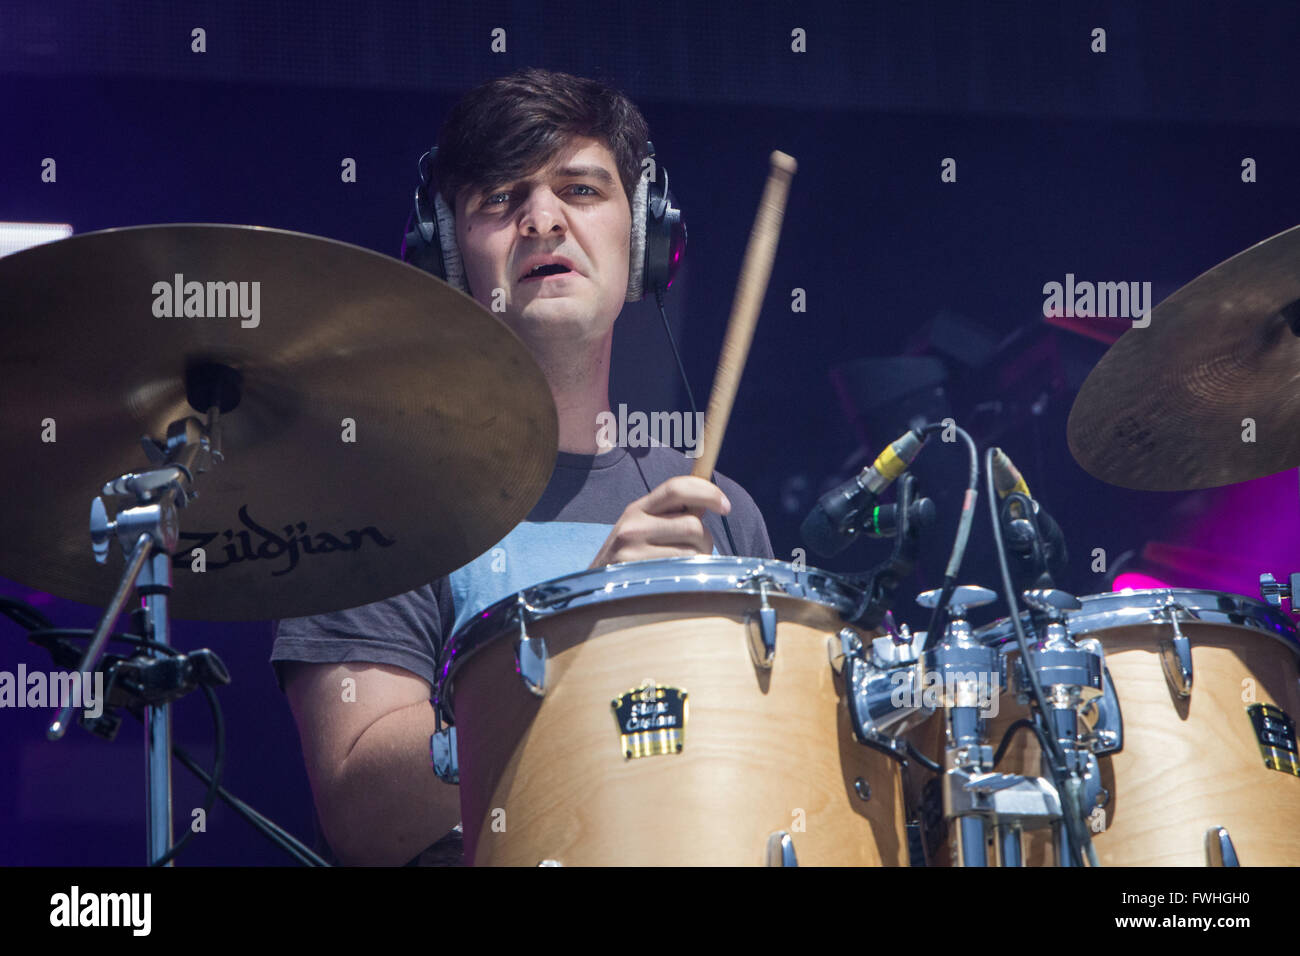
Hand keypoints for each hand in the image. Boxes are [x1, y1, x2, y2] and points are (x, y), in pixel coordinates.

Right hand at [589, 475, 730, 567]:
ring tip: (682, 566)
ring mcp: (634, 552)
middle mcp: (632, 526)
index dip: (708, 492)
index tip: (726, 506)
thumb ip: (672, 513)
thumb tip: (710, 501)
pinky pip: (685, 571)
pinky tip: (677, 579)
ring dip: (699, 559)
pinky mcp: (639, 575)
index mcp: (636, 509)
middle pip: (693, 524)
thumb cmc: (630, 559)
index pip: (676, 487)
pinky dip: (691, 575)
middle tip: (695, 550)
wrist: (595, 592)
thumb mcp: (642, 528)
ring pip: (694, 550)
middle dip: (705, 539)